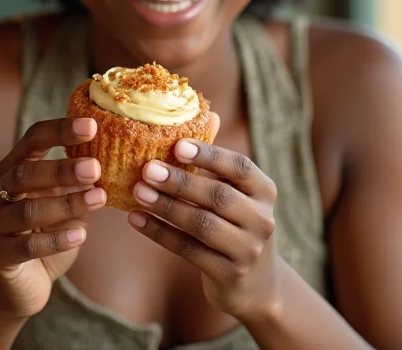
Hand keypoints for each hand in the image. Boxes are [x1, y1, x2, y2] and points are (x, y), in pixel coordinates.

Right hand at [0, 117, 106, 319]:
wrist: (22, 286)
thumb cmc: (47, 234)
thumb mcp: (65, 202)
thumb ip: (79, 183)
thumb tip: (114, 160)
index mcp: (12, 168)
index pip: (32, 140)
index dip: (59, 130)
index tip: (91, 126)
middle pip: (24, 172)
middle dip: (62, 169)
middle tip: (95, 168)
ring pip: (26, 210)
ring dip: (66, 203)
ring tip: (99, 199)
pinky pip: (27, 247)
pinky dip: (56, 239)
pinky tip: (81, 234)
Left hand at [128, 140, 278, 321]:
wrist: (257, 284)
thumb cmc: (236, 223)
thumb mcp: (236, 193)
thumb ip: (218, 162)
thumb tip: (207, 117)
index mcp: (264, 190)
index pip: (239, 166)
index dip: (209, 154)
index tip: (177, 145)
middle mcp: (262, 219)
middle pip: (218, 196)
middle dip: (180, 182)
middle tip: (148, 169)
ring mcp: (248, 250)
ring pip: (201, 224)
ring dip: (166, 206)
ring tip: (138, 191)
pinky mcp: (229, 275)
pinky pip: (188, 250)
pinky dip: (159, 233)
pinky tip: (137, 219)